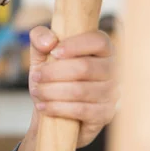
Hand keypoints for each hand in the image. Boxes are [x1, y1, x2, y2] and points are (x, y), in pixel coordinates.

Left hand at [27, 26, 118, 146]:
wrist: (53, 111)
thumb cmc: (52, 77)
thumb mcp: (41, 54)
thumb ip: (40, 37)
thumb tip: (50, 42)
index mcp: (102, 48)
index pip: (98, 41)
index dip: (75, 45)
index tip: (53, 52)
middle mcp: (113, 69)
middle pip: (85, 67)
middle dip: (53, 72)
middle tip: (36, 76)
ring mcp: (112, 93)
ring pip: (80, 90)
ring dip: (51, 91)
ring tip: (37, 91)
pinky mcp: (106, 113)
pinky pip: (81, 110)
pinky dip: (57, 108)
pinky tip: (43, 106)